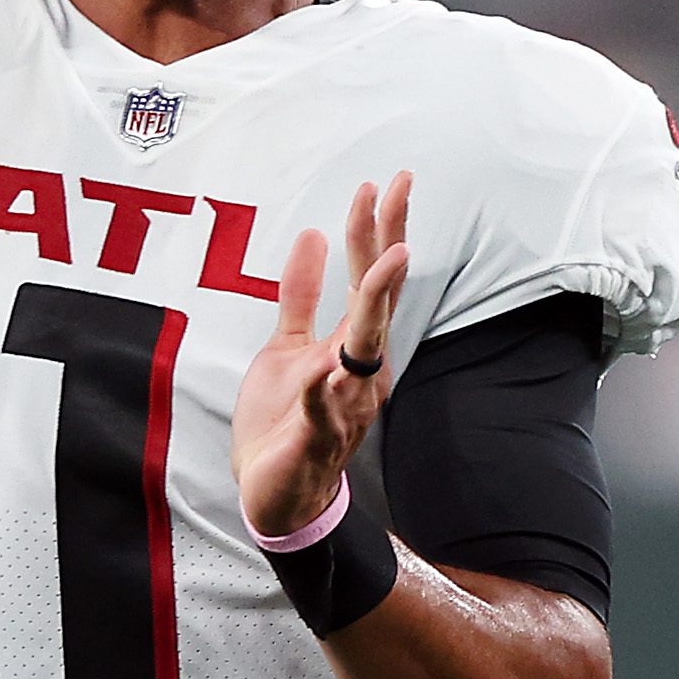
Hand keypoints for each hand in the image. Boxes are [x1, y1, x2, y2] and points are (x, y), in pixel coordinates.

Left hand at [231, 174, 412, 538]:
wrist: (280, 496)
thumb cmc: (287, 422)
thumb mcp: (284, 346)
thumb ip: (298, 294)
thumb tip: (310, 235)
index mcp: (353, 345)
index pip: (370, 278)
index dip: (377, 229)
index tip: (386, 181)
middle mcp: (360, 369)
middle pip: (378, 298)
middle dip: (388, 241)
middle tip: (398, 188)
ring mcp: (343, 404)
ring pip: (365, 350)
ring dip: (376, 307)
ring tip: (388, 262)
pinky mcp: (316, 439)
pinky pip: (322, 413)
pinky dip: (324, 395)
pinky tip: (326, 373)